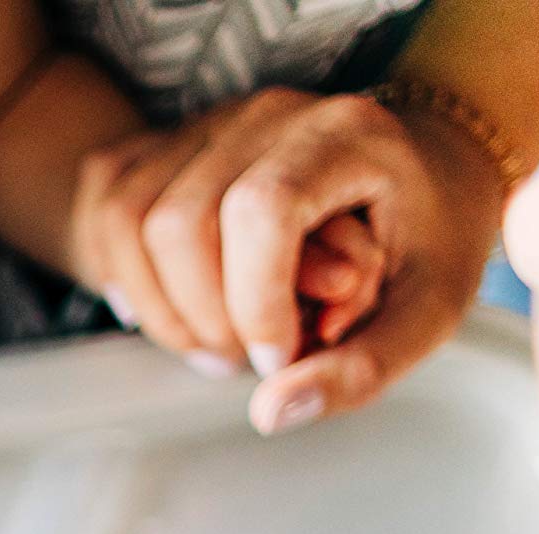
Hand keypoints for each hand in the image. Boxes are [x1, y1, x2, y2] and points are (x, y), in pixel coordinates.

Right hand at [71, 86, 509, 433]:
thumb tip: (272, 412)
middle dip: (202, 316)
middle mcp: (269, 115)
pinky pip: (111, 211)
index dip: (254, 300)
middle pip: (179, 221)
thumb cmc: (427, 238)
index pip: (261, 209)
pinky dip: (128, 277)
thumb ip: (363, 369)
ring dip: (161, 306)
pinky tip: (172, 307)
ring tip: (214, 341)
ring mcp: (210, 123)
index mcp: (346, 136)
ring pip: (131, 218)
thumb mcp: (427, 312)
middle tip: (247, 358)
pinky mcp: (170, 143)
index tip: (279, 356)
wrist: (420, 165)